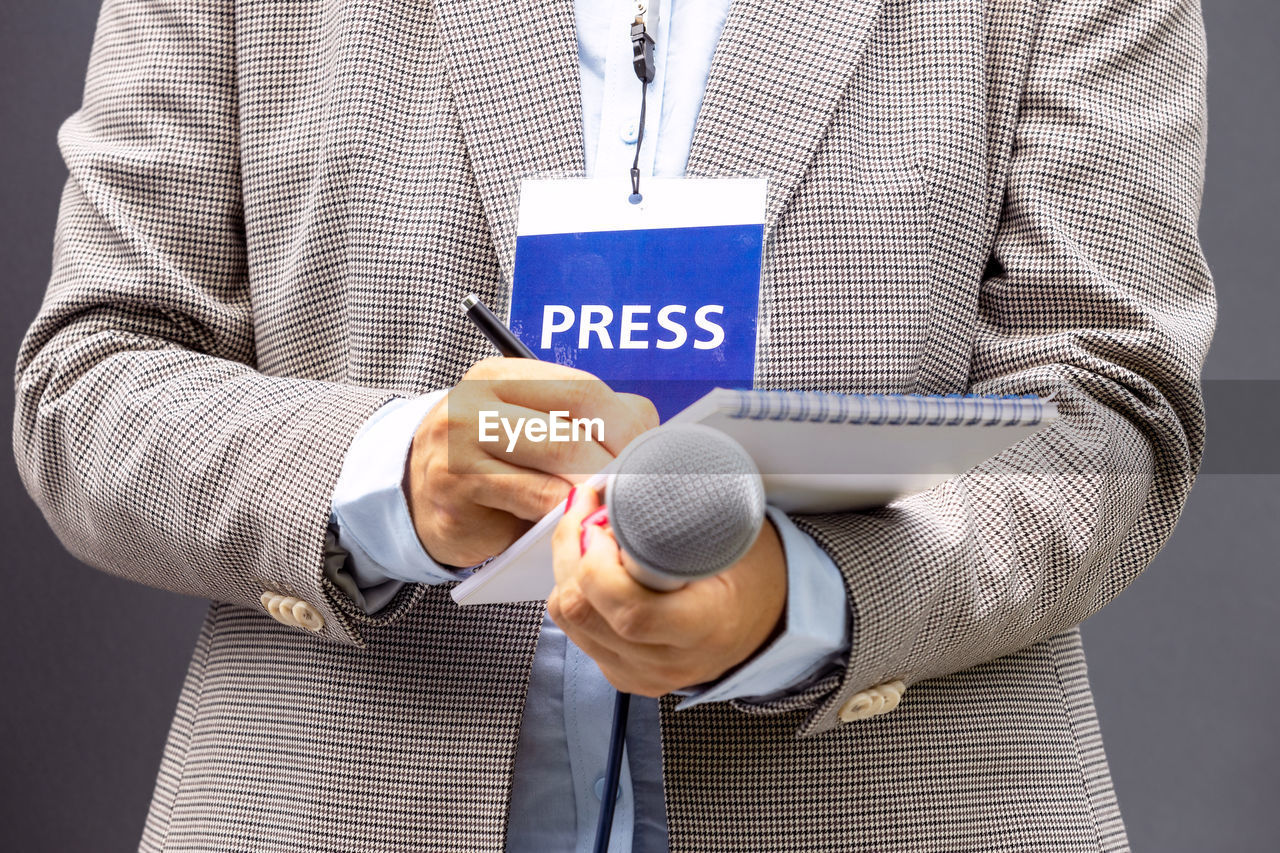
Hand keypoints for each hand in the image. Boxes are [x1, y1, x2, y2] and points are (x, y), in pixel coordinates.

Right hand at [408, 358, 658, 566]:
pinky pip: (531, 496)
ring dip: (596, 483)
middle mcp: (477, 399)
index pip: (582, 389)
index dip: (625, 426)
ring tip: (614, 500)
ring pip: (557, 456)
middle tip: (638, 486)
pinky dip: (564, 509)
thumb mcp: (529, 429)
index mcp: (502, 375)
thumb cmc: (491, 466)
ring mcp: (461, 441)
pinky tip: (577, 516)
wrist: (417, 500)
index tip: (649, 456)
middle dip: (616, 458)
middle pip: (573, 420)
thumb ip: (582, 423)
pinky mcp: (455, 485)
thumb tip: (649, 434)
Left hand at [547, 487, 786, 696]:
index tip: (605, 520)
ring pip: (568, 618)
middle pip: (584, 611)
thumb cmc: (753, 572)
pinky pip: (573, 630)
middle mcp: (669, 661)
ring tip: (588, 530)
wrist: (769, 621)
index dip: (599, 562)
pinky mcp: (623, 673)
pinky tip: (592, 563)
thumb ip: (687, 517)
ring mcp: (642, 673)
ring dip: (567, 566)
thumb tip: (627, 487)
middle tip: (588, 510)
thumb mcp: (736, 537)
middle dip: (571, 550)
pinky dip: (574, 589)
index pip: (630, 611)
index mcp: (705, 627)